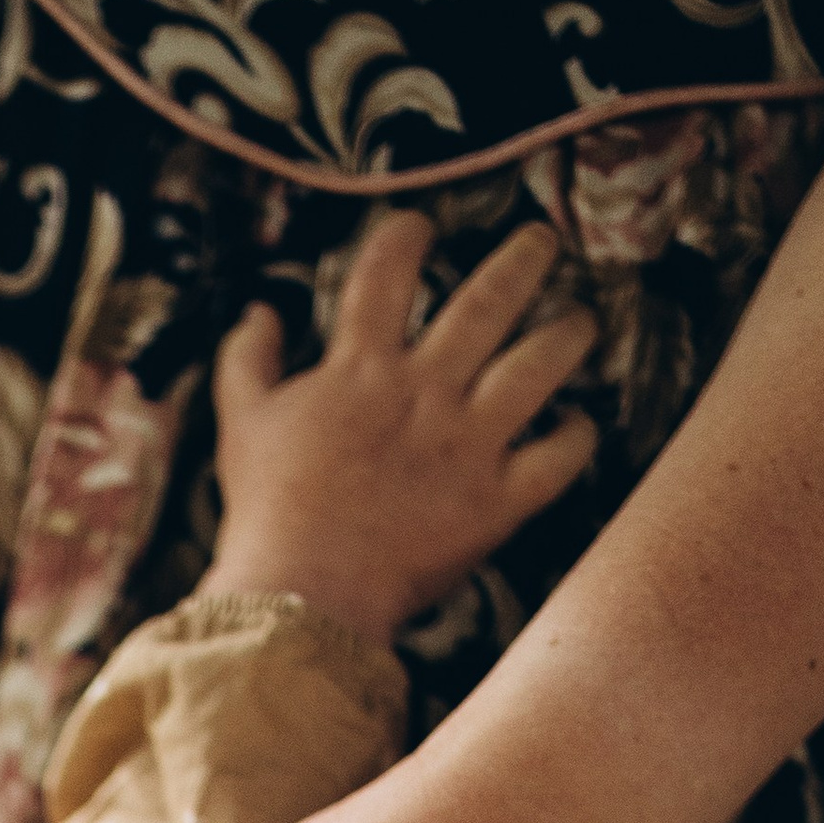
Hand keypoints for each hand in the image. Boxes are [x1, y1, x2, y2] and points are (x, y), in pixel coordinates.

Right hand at [202, 213, 595, 641]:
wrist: (302, 596)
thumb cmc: (266, 514)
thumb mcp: (241, 426)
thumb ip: (248, 361)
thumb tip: (260, 311)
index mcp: (362, 368)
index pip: (387, 274)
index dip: (406, 238)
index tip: (420, 226)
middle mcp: (426, 391)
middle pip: (488, 302)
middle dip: (522, 260)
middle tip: (543, 239)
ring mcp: (468, 444)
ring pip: (540, 365)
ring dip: (568, 334)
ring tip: (581, 320)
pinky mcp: (496, 501)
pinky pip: (558, 459)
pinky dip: (577, 437)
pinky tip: (579, 425)